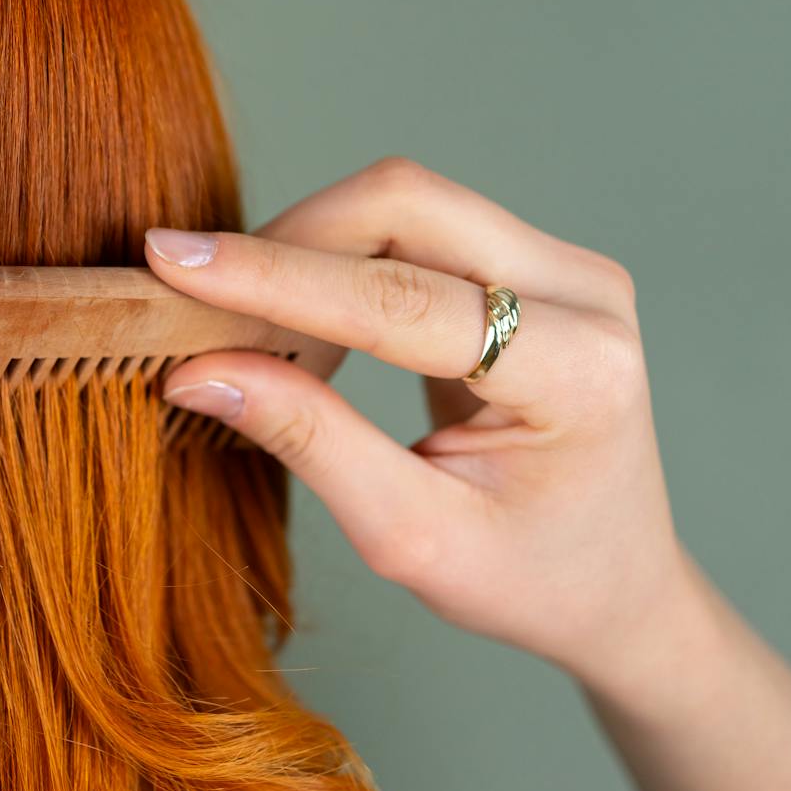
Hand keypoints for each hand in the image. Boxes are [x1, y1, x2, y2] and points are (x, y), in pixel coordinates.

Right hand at [147, 156, 697, 691]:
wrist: (617, 587)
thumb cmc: (529, 581)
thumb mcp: (411, 537)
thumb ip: (309, 442)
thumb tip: (197, 370)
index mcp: (579, 371)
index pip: (399, 297)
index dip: (276, 276)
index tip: (173, 260)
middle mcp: (586, 295)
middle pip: (406, 206)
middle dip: (289, 240)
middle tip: (198, 296)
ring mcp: (565, 267)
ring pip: (404, 204)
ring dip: (309, 247)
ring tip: (247, 323)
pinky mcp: (533, 263)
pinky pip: (415, 226)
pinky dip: (339, 259)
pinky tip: (300, 319)